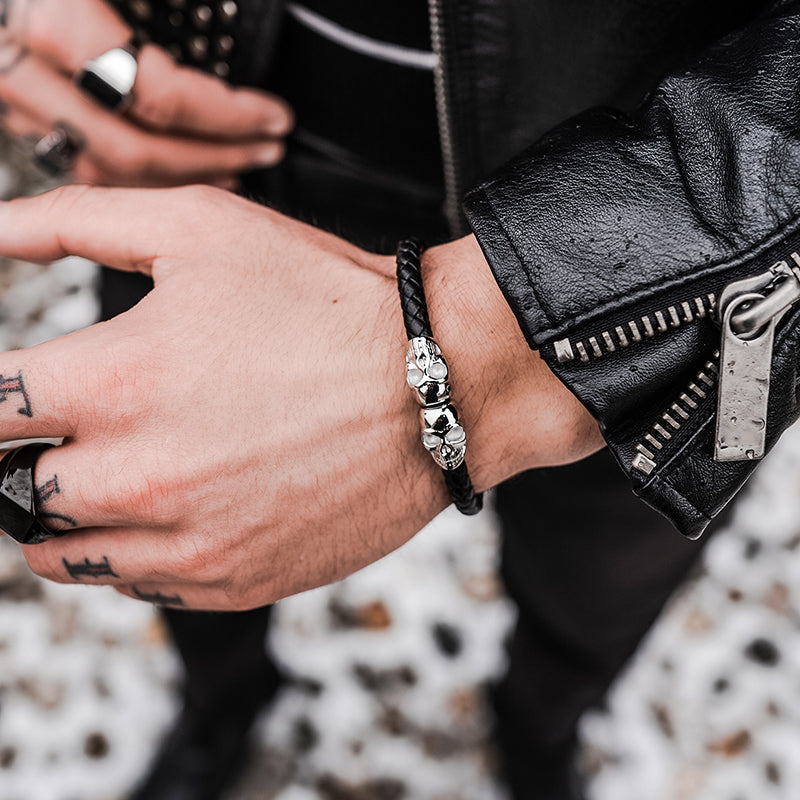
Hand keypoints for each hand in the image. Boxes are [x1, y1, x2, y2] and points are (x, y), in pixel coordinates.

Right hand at [0, 0, 291, 185]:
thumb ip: (153, 5)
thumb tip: (209, 13)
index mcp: (54, 25)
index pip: (164, 97)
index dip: (229, 115)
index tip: (273, 118)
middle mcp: (26, 72)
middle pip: (139, 149)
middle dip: (214, 159)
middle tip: (264, 153)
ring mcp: (15, 100)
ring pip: (107, 169)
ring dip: (177, 179)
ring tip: (230, 169)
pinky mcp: (13, 112)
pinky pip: (82, 160)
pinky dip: (134, 174)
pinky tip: (167, 172)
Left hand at [0, 185, 601, 609]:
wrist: (436, 384)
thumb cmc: (328, 305)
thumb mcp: (200, 227)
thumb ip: (73, 221)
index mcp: (118, 384)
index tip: (19, 390)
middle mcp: (141, 478)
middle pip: (11, 490)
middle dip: (26, 455)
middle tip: (71, 429)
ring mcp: (188, 543)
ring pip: (59, 555)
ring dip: (65, 513)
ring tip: (113, 473)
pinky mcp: (233, 581)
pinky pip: (134, 587)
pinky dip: (130, 551)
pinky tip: (173, 508)